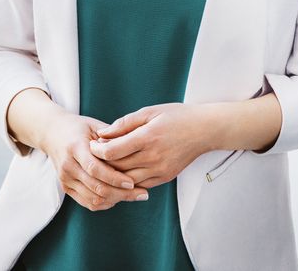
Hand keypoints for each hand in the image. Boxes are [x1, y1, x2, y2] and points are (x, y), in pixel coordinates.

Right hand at [37, 109, 151, 211]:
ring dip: (116, 200)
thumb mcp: (95, 125)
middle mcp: (68, 166)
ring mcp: (65, 179)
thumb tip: (136, 148)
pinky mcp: (66, 188)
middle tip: (142, 194)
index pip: (95, 169)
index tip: (133, 182)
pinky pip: (88, 203)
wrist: (53, 133)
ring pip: (93, 199)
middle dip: (121, 193)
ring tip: (135, 196)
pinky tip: (119, 197)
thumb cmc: (79, 127)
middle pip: (96, 187)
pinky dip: (105, 203)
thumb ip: (113, 137)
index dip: (114, 178)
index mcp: (75, 148)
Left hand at [89, 103, 212, 188]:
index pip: (113, 152)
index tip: (92, 144)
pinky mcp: (164, 178)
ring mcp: (160, 170)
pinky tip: (121, 172)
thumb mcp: (149, 111)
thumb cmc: (177, 116)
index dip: (97, 150)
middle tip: (93, 155)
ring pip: (126, 181)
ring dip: (112, 175)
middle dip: (101, 163)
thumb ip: (124, 123)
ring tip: (105, 165)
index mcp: (148, 137)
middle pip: (117, 168)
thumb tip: (102, 134)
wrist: (204, 130)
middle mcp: (153, 157)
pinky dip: (127, 181)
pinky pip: (139, 185)